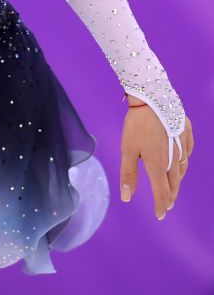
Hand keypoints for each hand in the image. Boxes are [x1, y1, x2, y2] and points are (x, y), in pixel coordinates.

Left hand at [119, 95, 193, 219]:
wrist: (154, 98)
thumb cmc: (137, 125)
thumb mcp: (127, 150)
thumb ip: (128, 174)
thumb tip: (127, 198)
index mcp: (159, 164)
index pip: (162, 192)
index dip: (161, 205)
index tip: (160, 215)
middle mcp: (175, 158)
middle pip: (174, 183)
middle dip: (170, 196)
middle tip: (167, 205)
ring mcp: (183, 146)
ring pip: (182, 169)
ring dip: (177, 180)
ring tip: (172, 186)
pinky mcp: (187, 134)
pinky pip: (187, 153)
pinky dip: (183, 162)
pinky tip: (181, 161)